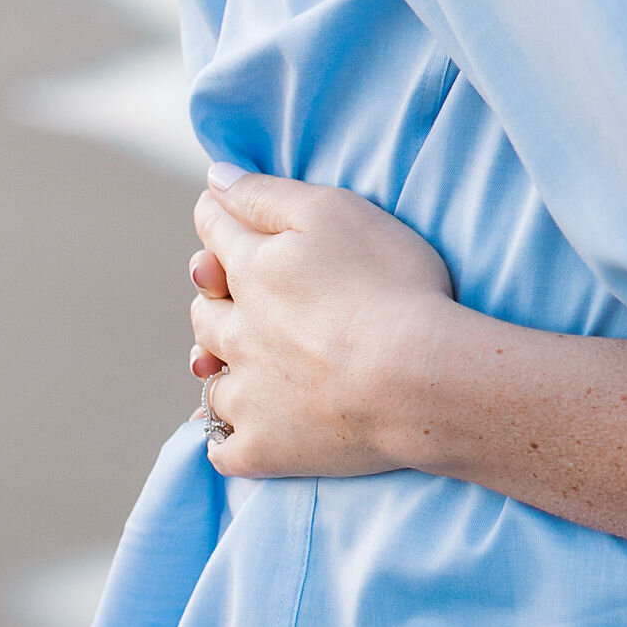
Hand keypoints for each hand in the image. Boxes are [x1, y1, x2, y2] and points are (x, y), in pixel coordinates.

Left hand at [189, 171, 453, 479]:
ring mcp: (247, 394)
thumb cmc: (391, 286)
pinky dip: (228, 437)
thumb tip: (212, 178)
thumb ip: (266, 195)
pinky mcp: (265, 448)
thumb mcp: (334, 212)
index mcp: (252, 269)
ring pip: (210, 377)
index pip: (213, 230)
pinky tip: (241, 430)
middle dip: (216, 295)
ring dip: (218, 365)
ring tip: (237, 362)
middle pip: (206, 308)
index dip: (218, 216)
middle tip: (238, 294)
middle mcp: (237, 331)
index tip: (224, 211)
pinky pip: (225, 448)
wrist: (420, 380)